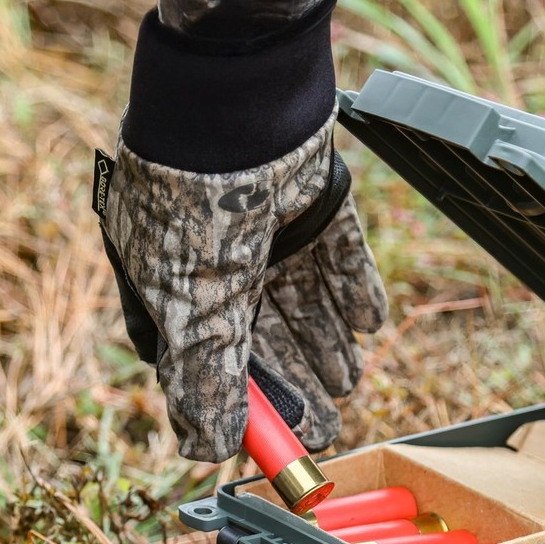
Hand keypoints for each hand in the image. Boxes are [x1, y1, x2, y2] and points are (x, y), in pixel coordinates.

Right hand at [99, 105, 387, 461]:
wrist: (242, 94)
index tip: (274, 438)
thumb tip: (203, 449)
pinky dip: (354, 286)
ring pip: (302, 297)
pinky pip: (339, 251)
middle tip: (329, 423)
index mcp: (174, 279)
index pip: (204, 356)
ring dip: (327, 341)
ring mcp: (267, 224)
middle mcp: (218, 255)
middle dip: (296, 380)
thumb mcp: (198, 303)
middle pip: (261, 333)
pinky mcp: (313, 197)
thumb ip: (204, 376)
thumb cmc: (199, 201)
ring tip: (350, 376)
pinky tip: (371, 322)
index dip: (239, 399)